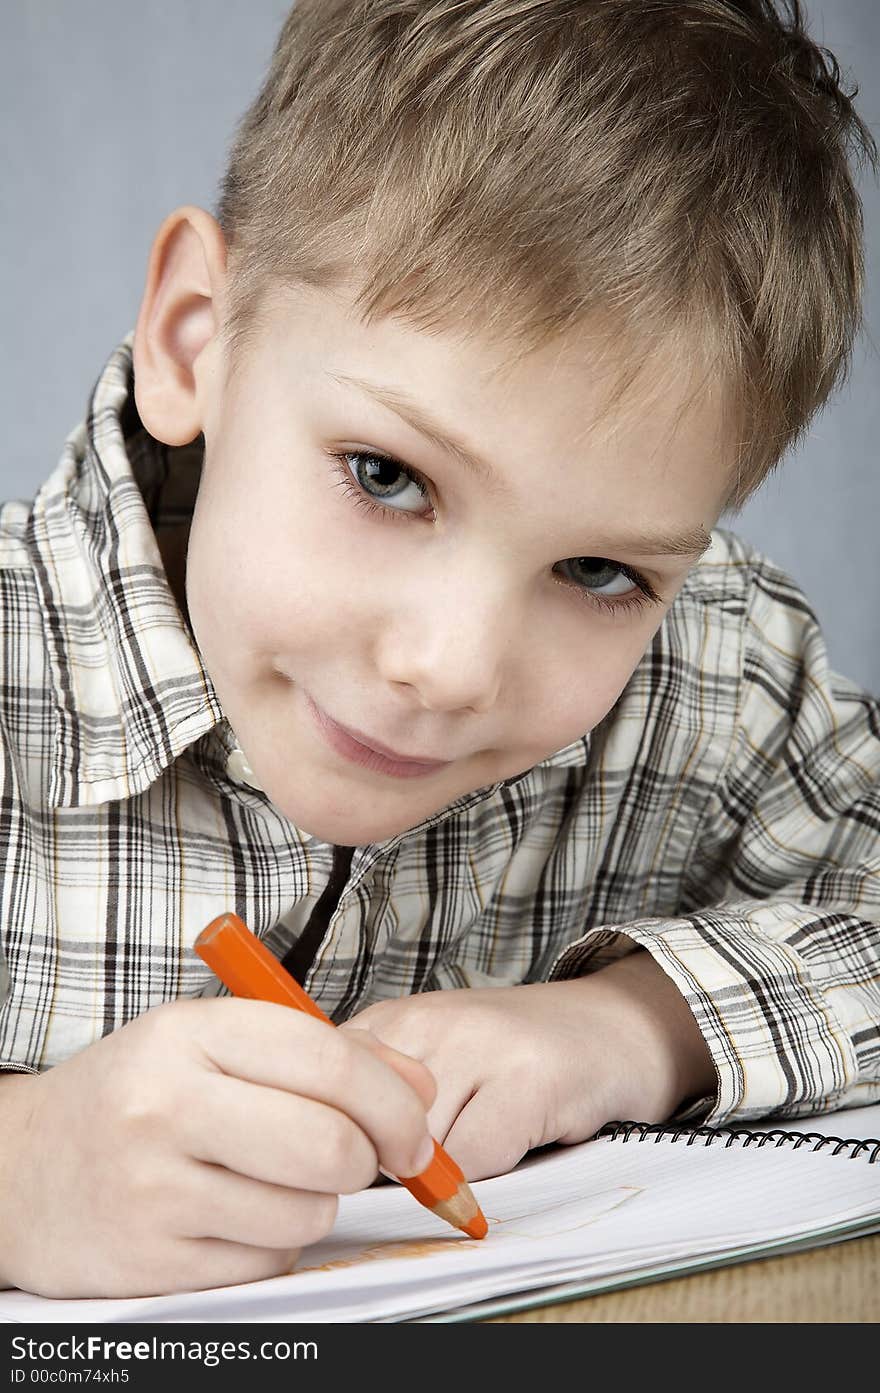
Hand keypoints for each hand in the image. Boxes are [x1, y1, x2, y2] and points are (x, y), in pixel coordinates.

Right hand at [0, 998, 435, 1297]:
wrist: (22, 1169)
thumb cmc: (136, 1094)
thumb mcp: (213, 1041)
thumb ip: (325, 1052)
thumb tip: (419, 1089)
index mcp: (189, 1033)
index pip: (327, 1060)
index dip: (394, 1099)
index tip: (414, 1125)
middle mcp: (166, 1107)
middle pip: (330, 1146)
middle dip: (369, 1158)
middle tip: (358, 1155)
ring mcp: (154, 1190)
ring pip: (307, 1213)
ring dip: (315, 1203)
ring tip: (272, 1179)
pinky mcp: (152, 1263)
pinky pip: (267, 1263)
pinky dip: (273, 1244)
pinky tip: (233, 1214)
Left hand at [345, 950, 715, 1180]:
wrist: (613, 1026)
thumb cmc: (513, 1057)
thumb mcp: (431, 1059)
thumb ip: (376, 1101)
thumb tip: (331, 1171)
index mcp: (390, 1021)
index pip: (326, 1098)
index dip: (345, 1145)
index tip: (372, 1161)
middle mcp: (427, 1023)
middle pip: (368, 1130)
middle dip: (393, 1166)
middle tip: (438, 1156)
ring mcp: (479, 1045)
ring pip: (418, 1149)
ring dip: (446, 1170)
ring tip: (483, 1135)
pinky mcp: (529, 1078)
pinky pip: (476, 1158)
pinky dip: (491, 1171)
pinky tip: (519, 1136)